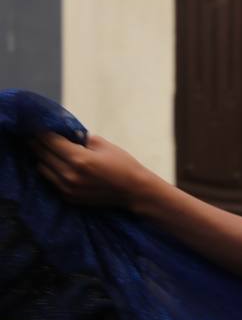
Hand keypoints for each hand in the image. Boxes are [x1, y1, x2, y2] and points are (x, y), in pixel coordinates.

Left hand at [30, 134, 163, 208]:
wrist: (133, 190)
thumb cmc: (122, 163)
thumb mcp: (104, 144)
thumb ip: (81, 138)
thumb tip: (64, 132)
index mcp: (79, 159)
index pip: (50, 141)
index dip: (39, 131)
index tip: (31, 123)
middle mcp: (69, 175)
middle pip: (42, 154)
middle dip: (35, 142)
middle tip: (30, 132)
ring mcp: (66, 188)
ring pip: (41, 167)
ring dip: (41, 156)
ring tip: (42, 147)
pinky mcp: (67, 197)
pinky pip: (50, 179)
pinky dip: (49, 169)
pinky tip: (52, 162)